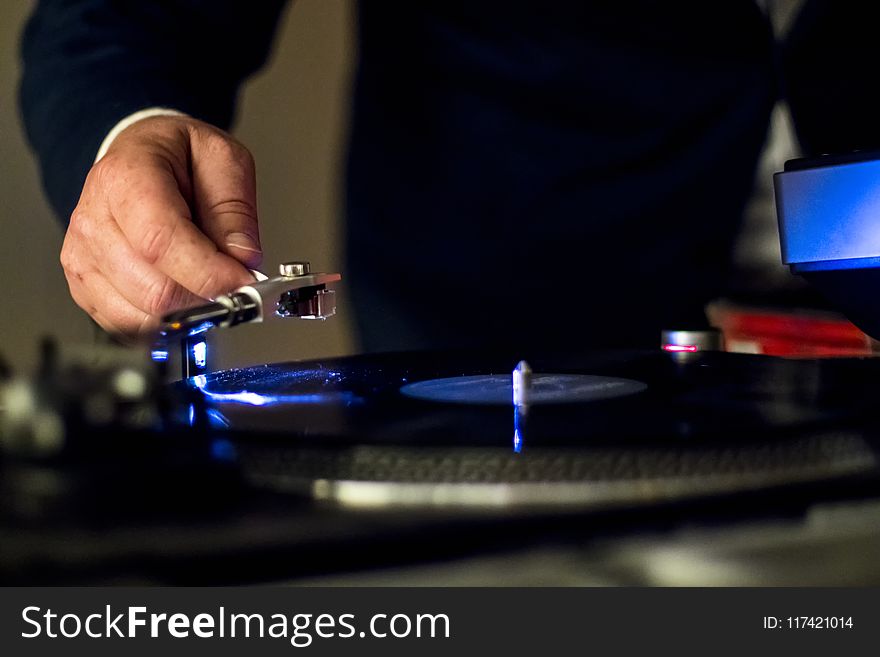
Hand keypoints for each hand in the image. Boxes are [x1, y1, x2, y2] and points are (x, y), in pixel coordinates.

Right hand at [60, 115, 261, 339]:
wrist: (138, 156)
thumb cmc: (176, 157)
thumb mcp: (222, 159)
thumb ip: (235, 210)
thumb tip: (243, 260)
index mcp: (126, 179)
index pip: (161, 242)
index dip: (209, 273)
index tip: (244, 282)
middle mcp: (94, 220)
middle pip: (153, 289)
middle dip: (206, 298)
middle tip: (236, 289)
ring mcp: (83, 256)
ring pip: (142, 316)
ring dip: (187, 314)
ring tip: (208, 287)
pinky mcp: (84, 285)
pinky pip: (127, 326)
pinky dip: (164, 324)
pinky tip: (182, 299)